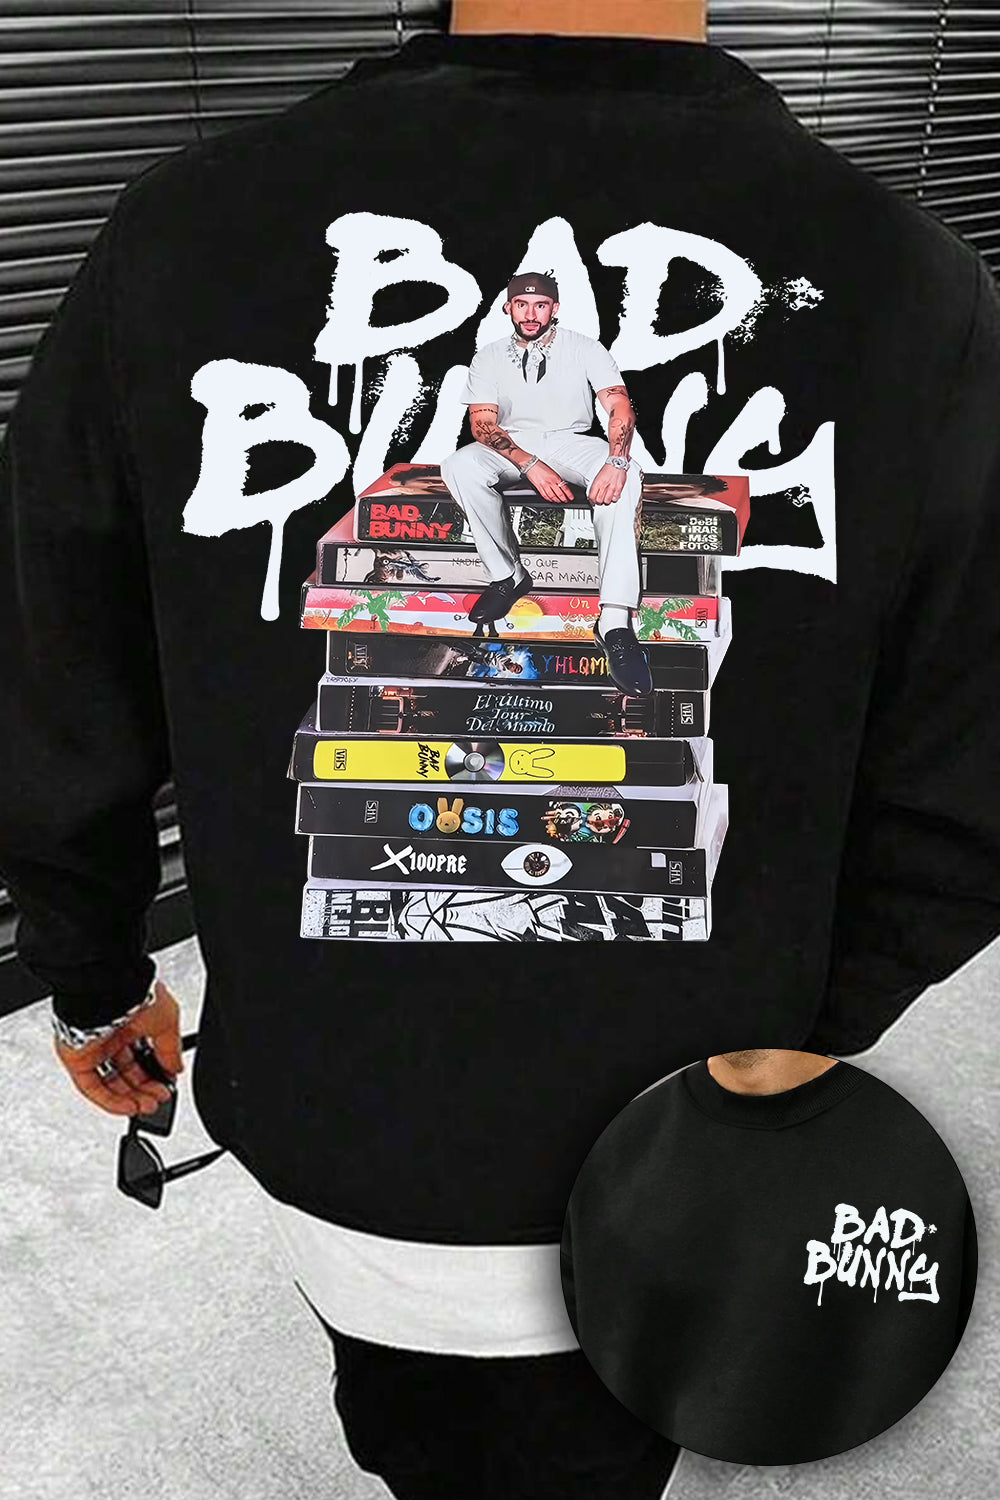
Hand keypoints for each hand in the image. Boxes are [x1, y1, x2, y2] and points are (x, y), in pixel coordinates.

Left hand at [54, 978, 183, 1117]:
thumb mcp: (168, 1022)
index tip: (166, 1085)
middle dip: (144, 1089)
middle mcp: (108, 1036)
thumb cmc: (135, 993)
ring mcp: (91, 1049)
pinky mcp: (76, 1059)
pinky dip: (110, 1101)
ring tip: (147, 1106)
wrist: (111, 989)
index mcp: (128, 1022)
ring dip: (129, 1099)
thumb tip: (176, 1068)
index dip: (154, 1074)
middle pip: (125, 1073)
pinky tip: (129, 1107)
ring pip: (108, 1083)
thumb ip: (171, 1050)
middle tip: (158, 1099)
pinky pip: (92, 1087)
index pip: (140, 1056)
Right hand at [525, 460, 575, 504]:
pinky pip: (545, 495)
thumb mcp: (552, 471)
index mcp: (556, 477)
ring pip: (552, 496)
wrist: (531, 465)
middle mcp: (551, 482)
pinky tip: (551, 500)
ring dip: (556, 500)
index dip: (569, 494)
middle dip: (564, 499)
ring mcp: (545, 486)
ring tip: (559, 502)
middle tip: (566, 501)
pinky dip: (549, 499)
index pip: (565, 488)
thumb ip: (557, 479)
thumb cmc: (541, 466)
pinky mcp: (539, 488)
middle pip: (559, 494)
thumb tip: (561, 485)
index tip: (571, 497)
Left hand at [589, 463, 627, 505]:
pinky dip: (613, 499)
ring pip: (607, 502)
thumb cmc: (608, 470)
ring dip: (606, 501)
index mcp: (597, 483)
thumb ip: (595, 487)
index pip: (592, 497)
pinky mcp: (618, 490)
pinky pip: (614, 500)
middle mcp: (604, 487)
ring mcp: (611, 489)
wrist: (617, 464)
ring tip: (607, 497)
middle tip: (600, 499)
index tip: (593, 501)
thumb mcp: (598, 477)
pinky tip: (613, 495)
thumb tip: (593, 494)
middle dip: (599, 502)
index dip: (592, 501)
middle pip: (599, 501)